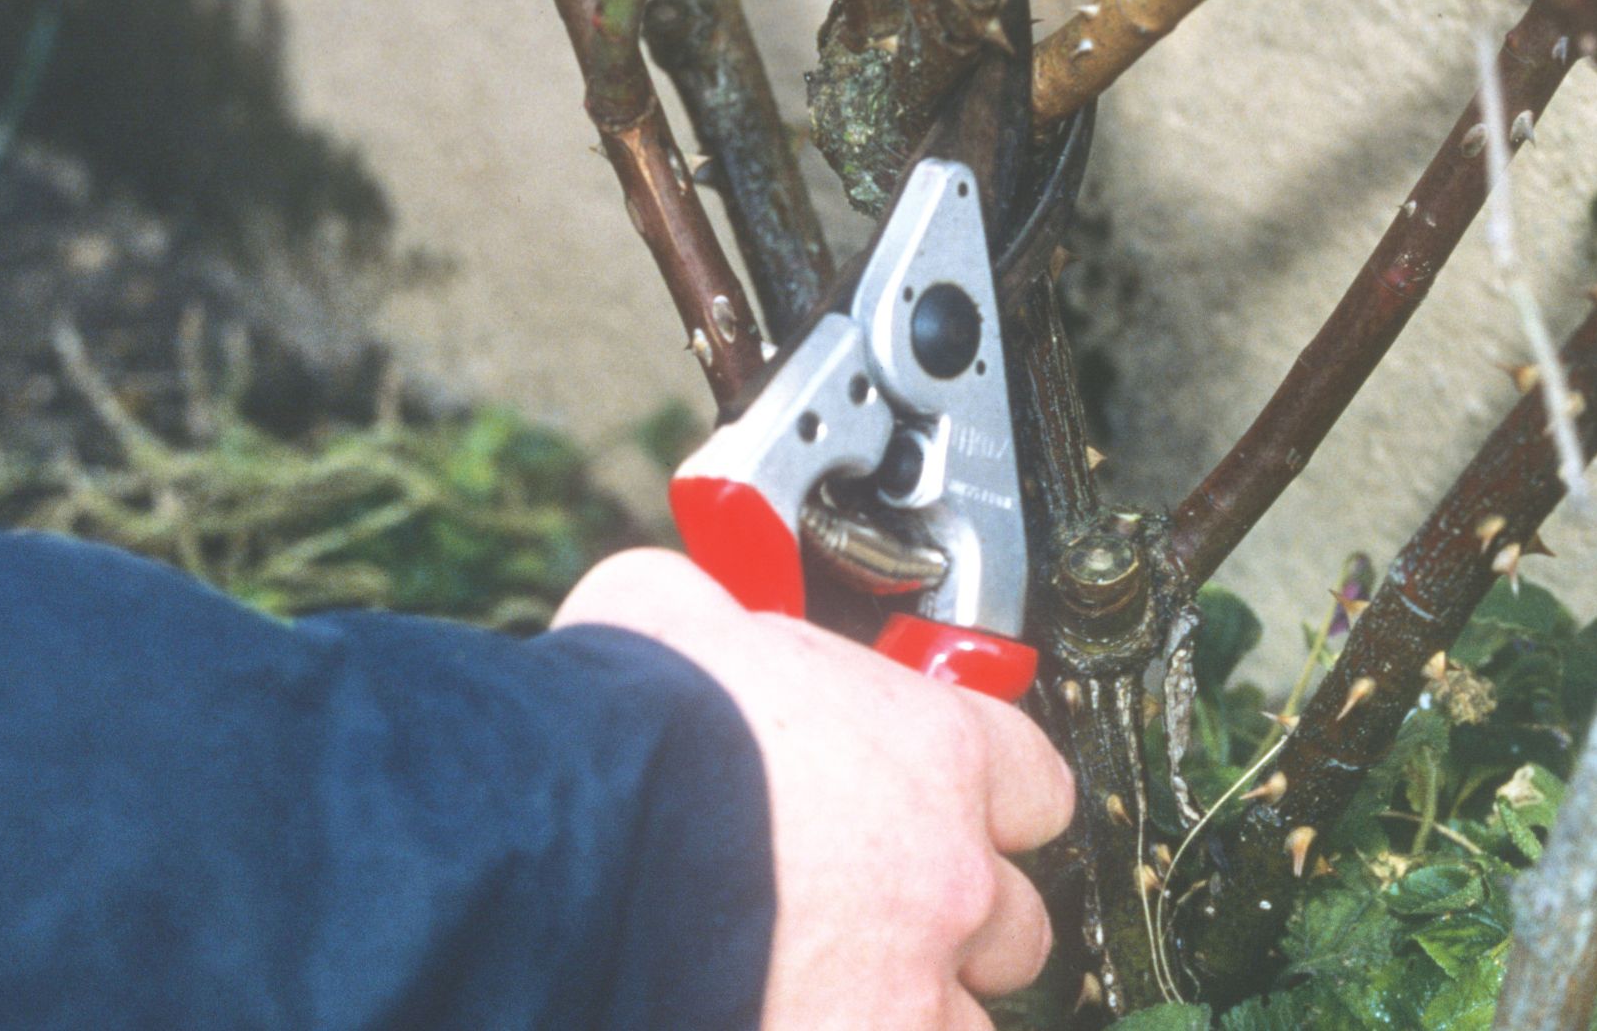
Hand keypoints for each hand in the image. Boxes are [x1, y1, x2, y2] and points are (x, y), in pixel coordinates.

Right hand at [555, 550, 1074, 1029]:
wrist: (560, 866)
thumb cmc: (619, 736)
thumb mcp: (675, 615)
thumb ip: (728, 616)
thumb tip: (698, 607)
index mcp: (937, 752)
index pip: (1036, 784)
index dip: (981, 799)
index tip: (938, 810)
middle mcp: (952, 877)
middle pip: (1011, 917)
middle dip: (949, 918)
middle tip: (868, 910)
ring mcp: (914, 991)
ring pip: (964, 1016)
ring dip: (909, 1001)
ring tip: (825, 981)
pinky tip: (781, 1011)